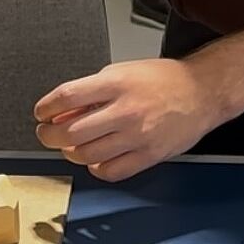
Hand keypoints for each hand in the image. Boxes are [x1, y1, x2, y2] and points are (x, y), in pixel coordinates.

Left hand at [33, 57, 224, 181]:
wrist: (202, 91)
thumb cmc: (162, 80)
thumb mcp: (122, 72)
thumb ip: (91, 91)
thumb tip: (62, 112)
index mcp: (116, 83)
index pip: (67, 96)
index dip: (46, 108)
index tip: (41, 113)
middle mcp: (125, 110)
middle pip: (71, 131)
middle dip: (49, 135)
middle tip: (46, 133)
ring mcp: (138, 135)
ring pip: (87, 155)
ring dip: (70, 153)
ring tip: (70, 146)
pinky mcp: (149, 155)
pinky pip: (111, 171)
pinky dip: (96, 168)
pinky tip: (95, 159)